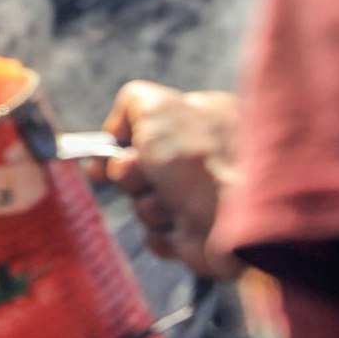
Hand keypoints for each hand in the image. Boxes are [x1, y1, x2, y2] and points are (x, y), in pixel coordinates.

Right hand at [98, 80, 242, 279]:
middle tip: (140, 174)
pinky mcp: (200, 235)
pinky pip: (159, 235)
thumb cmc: (197, 160)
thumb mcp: (157, 107)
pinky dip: (163, 234)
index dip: (121, 139)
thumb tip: (120, 131)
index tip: (100, 153)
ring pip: (146, 201)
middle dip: (131, 174)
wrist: (238, 224)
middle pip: (140, 165)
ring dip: (149, 205)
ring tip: (172, 206)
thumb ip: (132, 101)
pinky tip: (180, 229)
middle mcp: (207, 157)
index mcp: (205, 119)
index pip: (151, 125)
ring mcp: (203, 198)